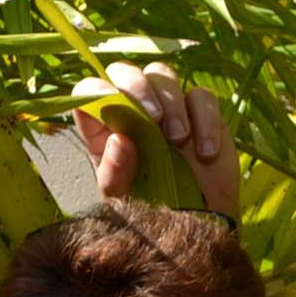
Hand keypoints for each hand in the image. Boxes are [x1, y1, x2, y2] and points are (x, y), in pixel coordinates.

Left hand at [73, 61, 239, 216]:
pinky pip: (202, 96)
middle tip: (153, 117)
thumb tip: (119, 140)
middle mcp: (132, 110)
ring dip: (172, 102)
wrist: (195, 226)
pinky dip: (205, 119)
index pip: (90, 92)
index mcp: (104, 127)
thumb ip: (115, 173)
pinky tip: (205, 152)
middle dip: (137, 86)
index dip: (96, 91)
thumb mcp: (123, 200)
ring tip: (178, 139)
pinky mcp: (200, 112)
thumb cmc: (148, 211)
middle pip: (125, 71)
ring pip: (163, 75)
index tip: (112, 106)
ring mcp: (167, 108)